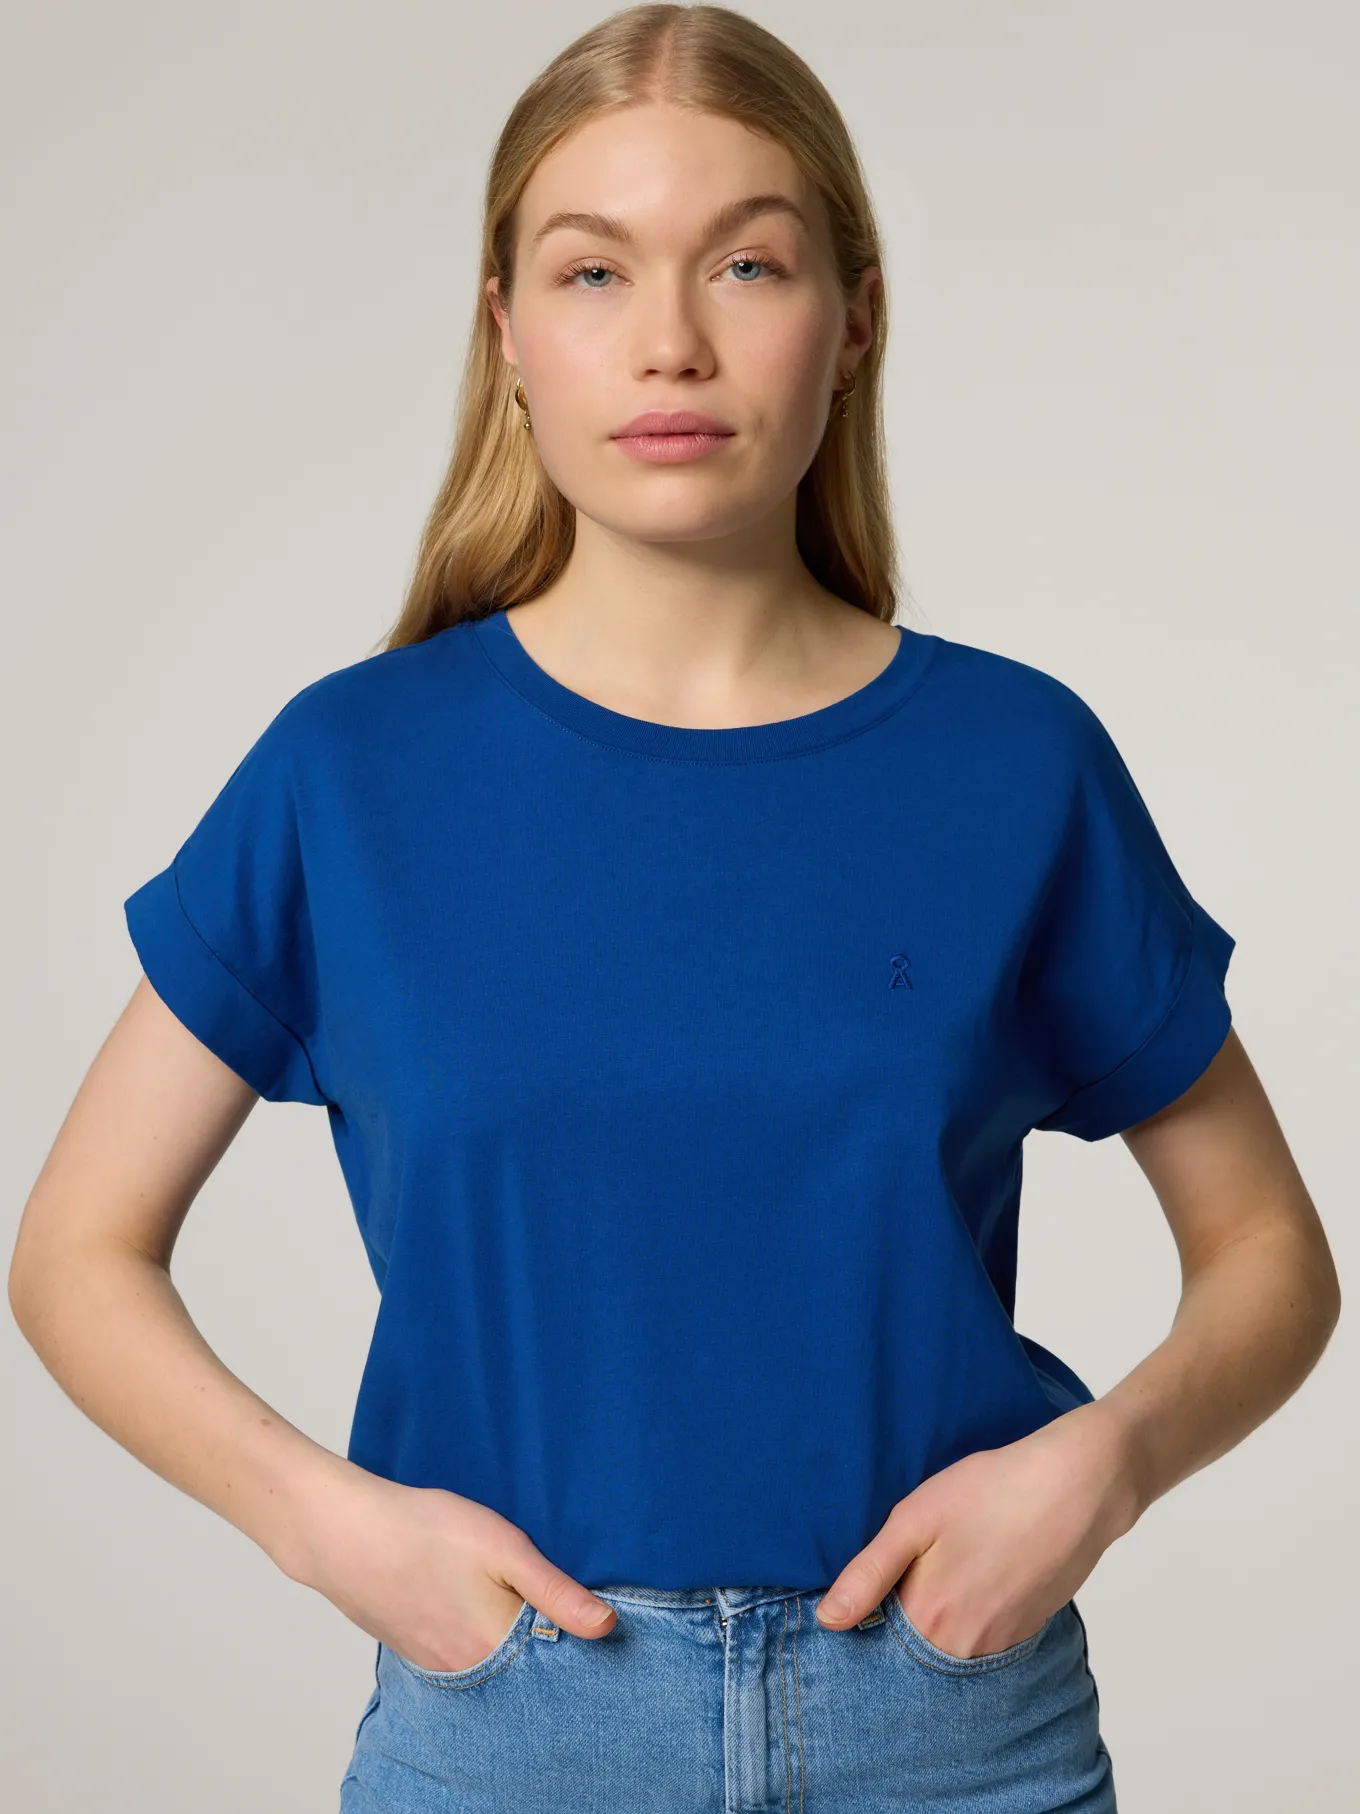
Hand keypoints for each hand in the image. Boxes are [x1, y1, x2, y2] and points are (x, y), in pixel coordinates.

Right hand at [282, 1454, 617, 1671]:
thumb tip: (608, 1627)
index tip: (592, 1616)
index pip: (554, 1661)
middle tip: (549, 1599)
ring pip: (490, 1661)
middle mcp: (467, 1670)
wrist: (342, 1532)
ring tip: (510, 1597)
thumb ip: (556, 1592)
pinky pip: (461, 1654)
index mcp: (495, 1647)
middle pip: (522, 1666)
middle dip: (543, 1641)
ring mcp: (436, 1664)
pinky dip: (477, 1636)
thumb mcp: (504, 1548)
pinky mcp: (415, 1650)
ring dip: (507, 1637)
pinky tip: (472, 1603)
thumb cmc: (424, 1530)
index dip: (575, 1638)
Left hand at [815, 1402, 1140, 1658]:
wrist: (1076, 1486)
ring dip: (938, 1621)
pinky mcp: (1027, 1630)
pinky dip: (970, 1617)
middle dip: (900, 1623)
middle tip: (909, 1572)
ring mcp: (1001, 1644)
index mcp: (929, 1620)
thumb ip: (869, 1574)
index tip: (864, 1594)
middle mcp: (964, 1647)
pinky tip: (975, 1574)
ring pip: (950, 1647)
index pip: (878, 1646)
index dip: (866, 1620)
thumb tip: (827, 1621)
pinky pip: (983, 1639)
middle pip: (915, 1652)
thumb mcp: (914, 1520)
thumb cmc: (990, 1492)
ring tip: (944, 1569)